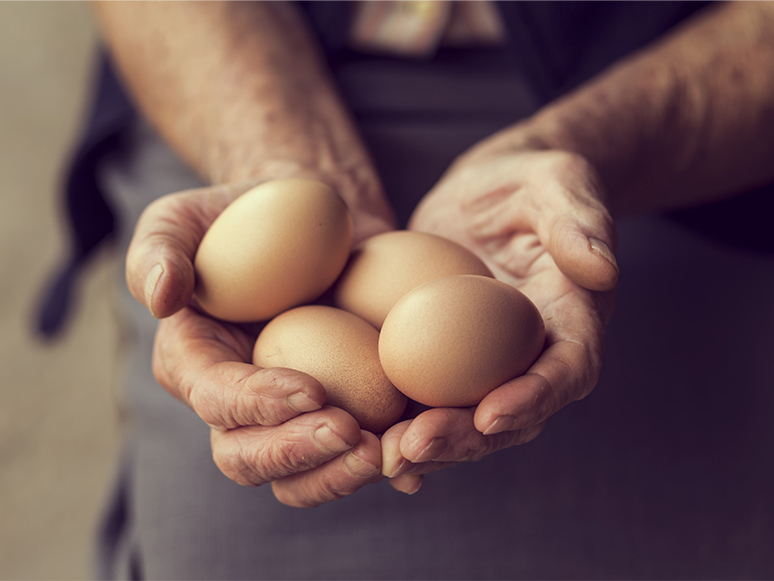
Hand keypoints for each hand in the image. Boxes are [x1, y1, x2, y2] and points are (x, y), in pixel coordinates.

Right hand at [126, 180, 393, 506]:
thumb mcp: (185, 216)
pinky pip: (354, 453)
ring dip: (342, 474)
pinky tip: (413, 459)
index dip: (256, 405)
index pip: (215, 399)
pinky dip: (384, 464)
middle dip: (298, 455)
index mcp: (195, 364)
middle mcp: (237, 404)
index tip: (311, 390)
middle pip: (250, 458)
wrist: (315, 217)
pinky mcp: (341, 407)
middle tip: (351, 434)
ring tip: (388, 452)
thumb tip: (161, 297)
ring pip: (303, 474)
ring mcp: (290, 414)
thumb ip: (159, 248)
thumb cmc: (244, 213)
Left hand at [381, 145, 617, 493]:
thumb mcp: (559, 182)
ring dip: (427, 444)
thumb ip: (579, 221)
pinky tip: (361, 436)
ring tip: (380, 454)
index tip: (491, 414)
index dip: (534, 398)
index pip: (566, 370)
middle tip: (415, 446)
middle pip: (510, 414)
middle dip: (466, 438)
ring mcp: (486, 362)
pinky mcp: (444, 357)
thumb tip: (602, 269)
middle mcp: (531, 354)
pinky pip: (425, 397)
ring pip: (464, 419)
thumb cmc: (531, 180)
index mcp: (571, 320)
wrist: (490, 190)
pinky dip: (398, 422)